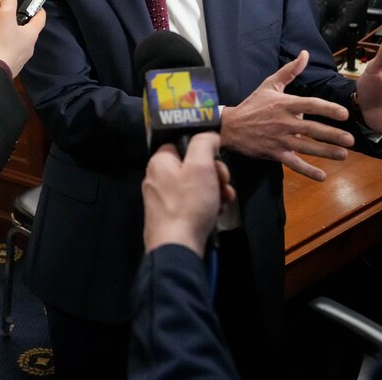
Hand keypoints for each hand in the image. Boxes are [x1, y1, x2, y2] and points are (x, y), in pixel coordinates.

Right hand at [0, 0, 44, 76]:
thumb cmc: (2, 45)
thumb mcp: (5, 17)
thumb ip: (9, 3)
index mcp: (31, 34)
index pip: (41, 19)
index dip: (39, 9)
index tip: (35, 5)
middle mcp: (29, 47)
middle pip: (29, 30)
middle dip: (20, 21)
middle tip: (9, 17)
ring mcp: (21, 57)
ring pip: (19, 41)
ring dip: (12, 34)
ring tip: (0, 31)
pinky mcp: (11, 64)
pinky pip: (11, 51)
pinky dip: (5, 46)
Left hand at [142, 133, 234, 255]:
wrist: (177, 246)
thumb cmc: (188, 204)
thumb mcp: (201, 166)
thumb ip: (204, 144)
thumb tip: (209, 136)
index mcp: (159, 162)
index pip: (180, 144)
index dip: (202, 150)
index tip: (216, 160)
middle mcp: (157, 178)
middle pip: (192, 167)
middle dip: (214, 174)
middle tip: (223, 183)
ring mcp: (162, 200)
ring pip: (195, 187)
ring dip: (215, 191)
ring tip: (225, 200)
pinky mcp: (170, 217)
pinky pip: (191, 204)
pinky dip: (206, 206)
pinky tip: (217, 213)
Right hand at [220, 50, 355, 180]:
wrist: (230, 126)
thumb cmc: (252, 105)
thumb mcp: (269, 85)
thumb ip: (289, 71)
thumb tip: (305, 54)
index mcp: (284, 104)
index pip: (309, 105)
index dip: (327, 109)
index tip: (343, 114)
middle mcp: (283, 122)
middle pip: (312, 129)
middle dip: (332, 135)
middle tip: (350, 140)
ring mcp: (279, 139)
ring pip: (306, 147)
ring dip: (326, 152)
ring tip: (343, 155)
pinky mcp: (275, 153)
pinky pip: (293, 163)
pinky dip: (307, 170)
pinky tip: (322, 176)